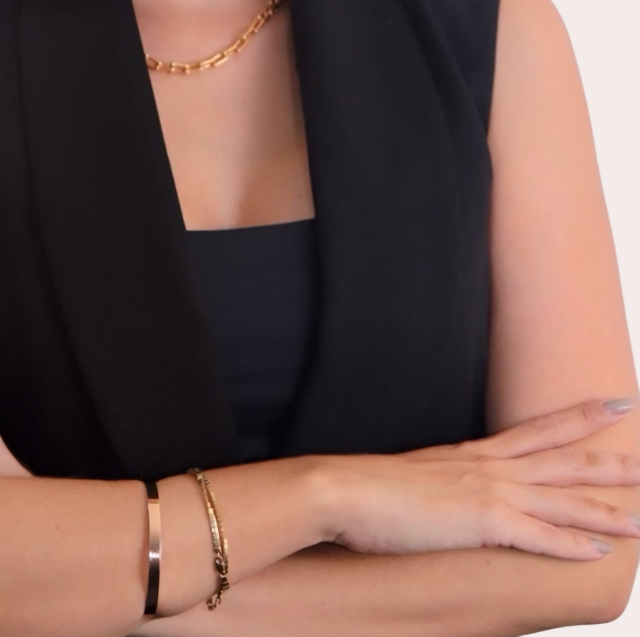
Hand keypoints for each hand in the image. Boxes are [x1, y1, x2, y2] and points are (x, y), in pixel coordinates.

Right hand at [319, 397, 639, 560]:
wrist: (340, 489)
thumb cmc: (368, 488)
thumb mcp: (418, 479)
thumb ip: (446, 486)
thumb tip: (456, 498)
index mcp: (474, 455)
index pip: (540, 430)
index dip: (581, 416)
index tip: (616, 402)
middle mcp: (488, 468)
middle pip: (563, 460)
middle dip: (611, 460)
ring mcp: (486, 493)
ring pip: (561, 499)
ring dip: (607, 509)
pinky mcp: (478, 522)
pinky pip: (536, 537)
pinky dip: (570, 545)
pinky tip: (599, 550)